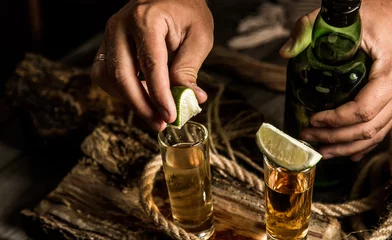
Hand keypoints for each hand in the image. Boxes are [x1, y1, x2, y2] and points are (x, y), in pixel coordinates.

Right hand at [91, 0, 212, 130]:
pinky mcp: (107, 44)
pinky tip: (141, 96)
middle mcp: (120, 26)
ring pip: (108, 78)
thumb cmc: (187, 11)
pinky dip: (120, 91)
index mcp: (146, 19)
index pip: (150, 65)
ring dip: (129, 101)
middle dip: (141, 106)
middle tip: (160, 123)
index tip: (170, 117)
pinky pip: (104, 74)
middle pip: (122, 75)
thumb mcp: (199, 37)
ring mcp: (110, 35)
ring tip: (153, 112)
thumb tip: (189, 100)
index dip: (160, 96)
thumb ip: (189, 69)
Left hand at [279, 0, 391, 160]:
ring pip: (377, 134)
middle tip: (308, 137)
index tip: (312, 120)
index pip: (363, 110)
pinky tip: (347, 152)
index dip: (335, 121)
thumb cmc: (372, 15)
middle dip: (335, 138)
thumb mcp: (339, 17)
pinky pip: (383, 129)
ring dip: (347, 147)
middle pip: (368, 128)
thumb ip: (308, 28)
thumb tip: (285, 52)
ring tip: (322, 151)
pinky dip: (363, 144)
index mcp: (388, 71)